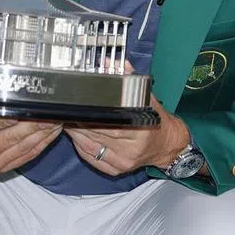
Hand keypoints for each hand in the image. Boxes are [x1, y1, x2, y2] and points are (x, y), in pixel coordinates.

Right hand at [0, 111, 61, 173]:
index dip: (9, 116)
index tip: (25, 107)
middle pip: (13, 136)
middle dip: (33, 123)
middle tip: (50, 111)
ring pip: (25, 146)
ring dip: (42, 132)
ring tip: (56, 117)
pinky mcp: (8, 167)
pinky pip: (29, 154)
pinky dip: (43, 142)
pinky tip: (52, 130)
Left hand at [64, 92, 188, 175]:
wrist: (166, 146)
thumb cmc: (157, 121)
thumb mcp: (147, 98)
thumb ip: (129, 80)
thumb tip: (112, 65)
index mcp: (140, 129)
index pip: (108, 122)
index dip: (90, 114)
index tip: (78, 106)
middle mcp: (131, 148)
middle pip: (96, 134)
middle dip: (79, 122)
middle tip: (68, 111)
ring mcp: (123, 161)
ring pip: (90, 147)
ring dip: (76, 134)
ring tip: (70, 122)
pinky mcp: (115, 170)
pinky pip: (91, 158)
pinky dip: (81, 147)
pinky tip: (77, 137)